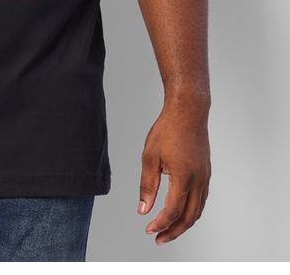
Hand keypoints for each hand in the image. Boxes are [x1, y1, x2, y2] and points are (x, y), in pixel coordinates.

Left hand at [138, 100, 210, 244]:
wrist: (188, 111)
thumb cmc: (168, 130)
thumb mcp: (150, 157)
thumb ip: (147, 185)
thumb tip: (143, 209)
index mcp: (183, 178)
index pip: (173, 211)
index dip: (160, 224)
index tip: (148, 229)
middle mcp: (198, 181)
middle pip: (189, 217)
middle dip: (173, 231)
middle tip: (158, 238)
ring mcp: (205, 177)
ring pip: (198, 210)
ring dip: (183, 223)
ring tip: (168, 229)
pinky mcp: (206, 172)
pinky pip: (201, 199)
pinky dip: (191, 211)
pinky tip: (180, 211)